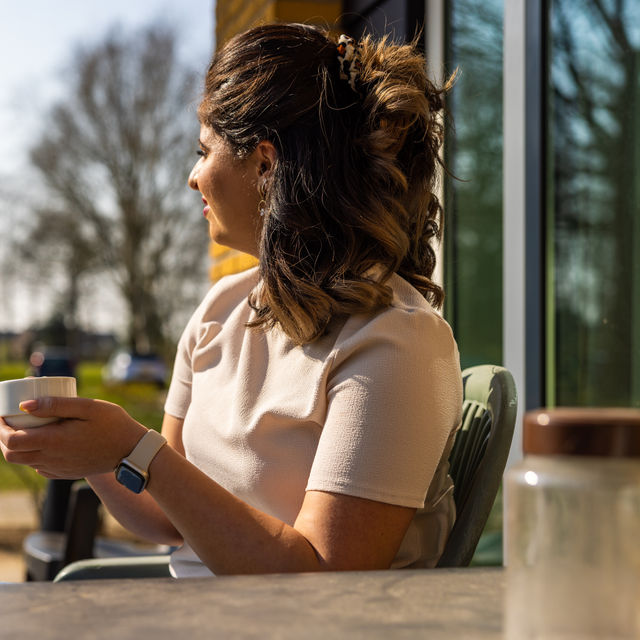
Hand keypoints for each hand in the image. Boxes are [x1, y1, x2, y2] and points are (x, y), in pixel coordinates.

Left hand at [0, 397, 146, 478]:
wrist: (133, 451)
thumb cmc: (113, 424)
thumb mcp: (88, 407)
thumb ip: (56, 404)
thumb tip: (24, 404)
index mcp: (54, 441)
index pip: (12, 441)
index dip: (0, 428)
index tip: (2, 415)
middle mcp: (52, 458)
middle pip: (12, 455)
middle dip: (3, 439)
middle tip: (8, 422)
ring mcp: (59, 468)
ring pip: (25, 462)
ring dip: (17, 447)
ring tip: (24, 429)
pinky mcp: (66, 473)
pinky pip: (40, 468)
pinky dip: (33, 456)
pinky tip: (43, 443)